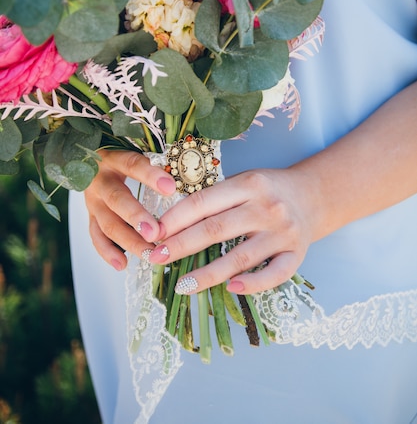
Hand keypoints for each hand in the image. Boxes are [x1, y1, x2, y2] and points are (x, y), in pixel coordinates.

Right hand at [84, 149, 175, 269]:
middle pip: (116, 199)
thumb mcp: (136, 150)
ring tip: (148, 253)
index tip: (171, 187)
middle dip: (136, 217)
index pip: (132, 164)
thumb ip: (157, 160)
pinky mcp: (91, 215)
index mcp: (113, 157)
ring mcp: (92, 200)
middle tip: (155, 233)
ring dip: (128, 240)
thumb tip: (189, 172)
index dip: (150, 176)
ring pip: (107, 222)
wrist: (91, 159)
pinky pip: (96, 236)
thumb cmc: (124, 156)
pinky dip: (108, 252)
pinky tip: (123, 264)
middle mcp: (100, 179)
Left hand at [145, 168, 316, 294]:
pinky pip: (273, 275)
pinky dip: (252, 284)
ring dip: (207, 274)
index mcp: (248, 184)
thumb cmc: (268, 190)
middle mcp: (266, 207)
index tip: (154, 234)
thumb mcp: (243, 182)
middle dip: (181, 245)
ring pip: (239, 257)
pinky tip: (231, 288)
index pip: (204, 202)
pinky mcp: (297, 255)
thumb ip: (216, 198)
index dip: (175, 219)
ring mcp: (282, 233)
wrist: (314, 195)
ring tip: (182, 285)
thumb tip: (171, 224)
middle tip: (156, 259)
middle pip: (216, 229)